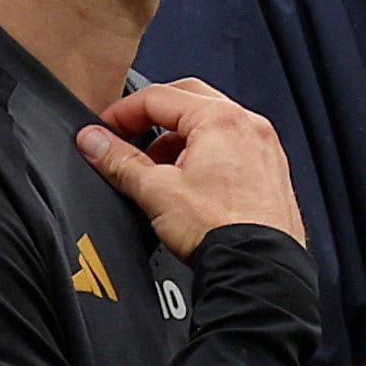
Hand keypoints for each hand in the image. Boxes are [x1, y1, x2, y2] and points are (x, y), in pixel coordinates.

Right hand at [78, 79, 304, 257]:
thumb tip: (94, 142)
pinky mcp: (271, 171)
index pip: (158, 97)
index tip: (104, 130)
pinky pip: (233, 147)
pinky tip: (190, 185)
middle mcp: (249, 125)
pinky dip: (206, 155)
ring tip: (158, 171)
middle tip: (129, 139)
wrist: (259, 268)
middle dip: (153, 118)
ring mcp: (265, 147)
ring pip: (212, 125)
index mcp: (220, 118)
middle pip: (188, 100)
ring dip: (179, 139)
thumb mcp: (155, 191)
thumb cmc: (221, 229)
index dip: (122, 112)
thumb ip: (119, 160)